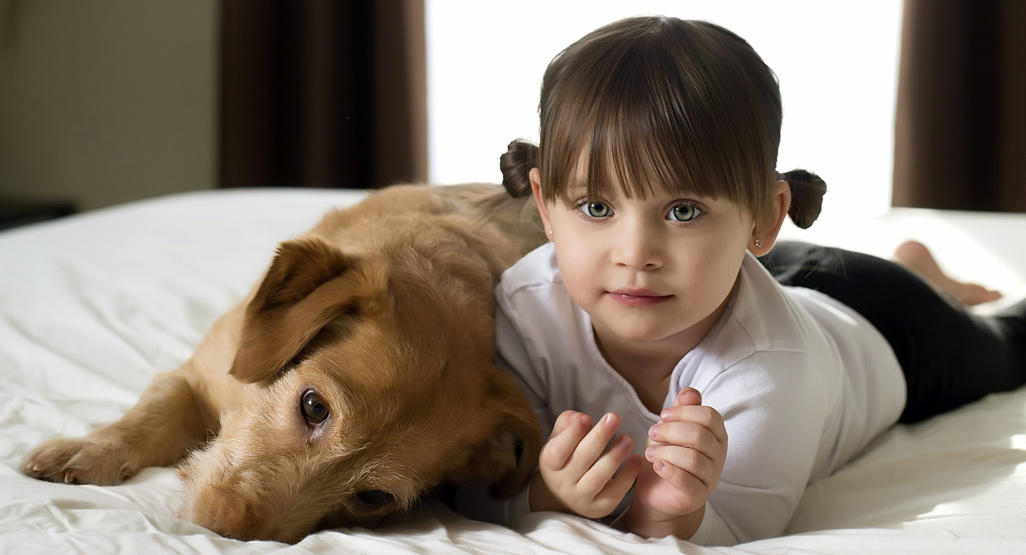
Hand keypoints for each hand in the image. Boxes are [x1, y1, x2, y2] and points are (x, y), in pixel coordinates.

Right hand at [531, 410, 642, 518]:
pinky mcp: (599, 507)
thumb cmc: (565, 458)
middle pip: (582, 459)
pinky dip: (628, 475)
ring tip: (628, 438)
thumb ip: (567, 423)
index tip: (587, 418)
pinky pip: (615, 492)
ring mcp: (581, 498)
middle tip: (614, 418)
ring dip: (615, 456)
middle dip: (599, 437)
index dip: (572, 434)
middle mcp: (562, 483)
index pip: (558, 449)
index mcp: (549, 464)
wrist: (564, 497)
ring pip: (598, 477)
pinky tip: (636, 458)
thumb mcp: (558, 439)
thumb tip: (581, 418)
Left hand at [627, 388, 726, 536]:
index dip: (684, 412)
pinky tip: (656, 465)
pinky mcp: (697, 496)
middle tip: (652, 433)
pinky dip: (667, 470)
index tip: (663, 415)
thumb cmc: (668, 453)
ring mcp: (711, 477)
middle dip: (670, 431)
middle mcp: (719, 455)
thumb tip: (690, 392)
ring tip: (650, 452)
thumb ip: (682, 409)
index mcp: (716, 434)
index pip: (710, 416)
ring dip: (665, 451)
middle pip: (700, 435)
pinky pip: (686, 481)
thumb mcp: (672, 427)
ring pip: (693, 458)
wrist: (658, 491)